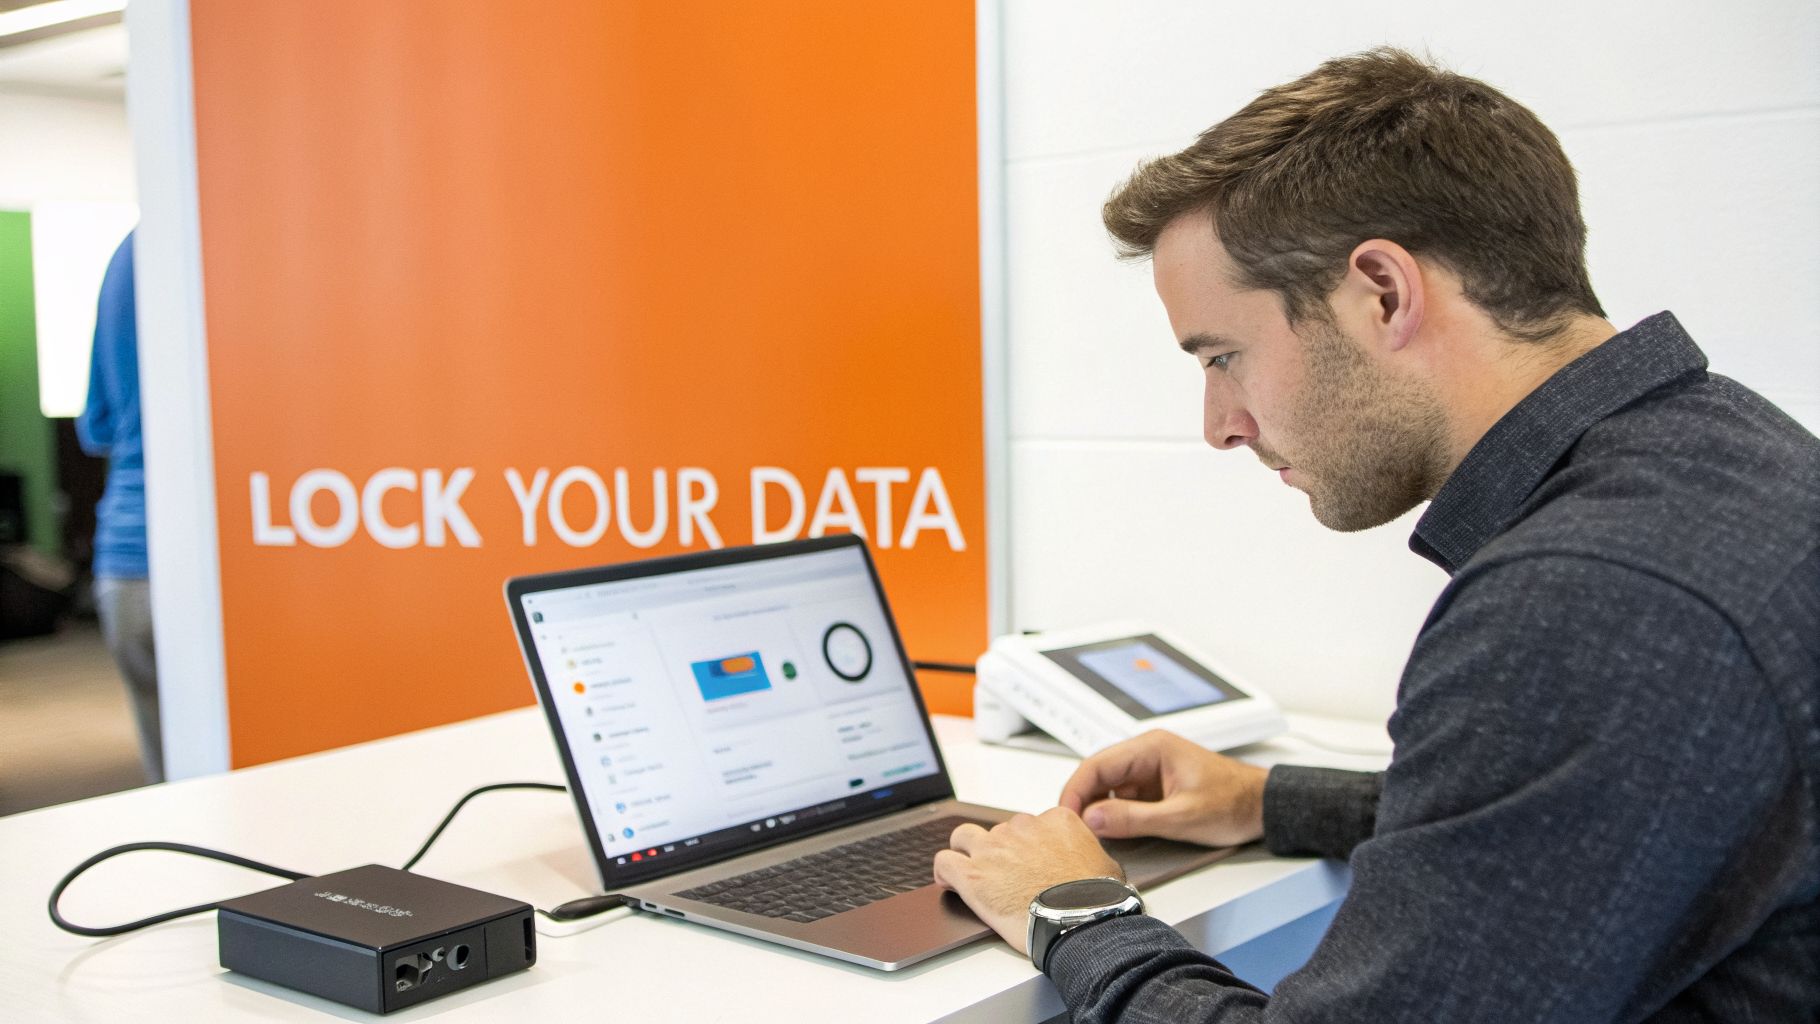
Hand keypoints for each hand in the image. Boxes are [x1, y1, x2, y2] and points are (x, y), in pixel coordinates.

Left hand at [932, 808, 1122, 953]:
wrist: (1079, 922)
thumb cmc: (1094, 900)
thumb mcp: (1105, 865)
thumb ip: (1088, 852)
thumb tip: (1090, 863)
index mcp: (1055, 821)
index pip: (1032, 825)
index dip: (1027, 845)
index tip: (1027, 862)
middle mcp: (1021, 828)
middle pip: (1000, 831)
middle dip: (1000, 851)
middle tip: (1006, 876)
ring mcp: (994, 848)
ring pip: (964, 837)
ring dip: (967, 852)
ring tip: (973, 873)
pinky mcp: (972, 874)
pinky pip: (944, 861)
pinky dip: (944, 870)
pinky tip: (947, 881)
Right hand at [1059, 729, 1267, 847]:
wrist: (1261, 808)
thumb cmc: (1232, 803)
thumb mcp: (1181, 817)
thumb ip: (1134, 818)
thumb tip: (1092, 819)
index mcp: (1151, 748)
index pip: (1096, 764)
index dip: (1075, 792)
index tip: (1064, 818)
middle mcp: (1145, 754)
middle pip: (1097, 776)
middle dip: (1082, 803)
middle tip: (1071, 833)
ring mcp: (1148, 771)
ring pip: (1107, 789)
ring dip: (1097, 811)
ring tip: (1089, 837)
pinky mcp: (1153, 789)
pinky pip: (1122, 800)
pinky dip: (1113, 817)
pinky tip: (1111, 834)